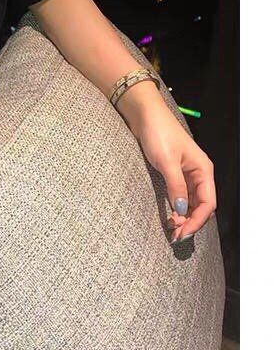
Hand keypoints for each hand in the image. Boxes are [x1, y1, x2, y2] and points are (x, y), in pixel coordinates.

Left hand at [116, 83, 215, 243]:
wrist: (143, 114)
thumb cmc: (157, 132)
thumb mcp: (166, 161)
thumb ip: (176, 186)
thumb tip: (182, 209)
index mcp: (203, 170)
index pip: (208, 203)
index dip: (197, 220)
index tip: (182, 232)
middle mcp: (198, 173)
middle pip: (201, 205)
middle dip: (190, 221)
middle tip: (175, 235)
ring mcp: (185, 173)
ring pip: (191, 201)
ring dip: (183, 216)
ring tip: (171, 228)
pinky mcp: (173, 172)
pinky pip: (180, 194)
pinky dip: (176, 206)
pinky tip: (169, 214)